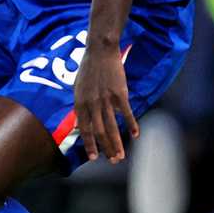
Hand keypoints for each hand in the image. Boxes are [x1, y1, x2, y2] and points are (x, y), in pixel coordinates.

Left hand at [73, 44, 137, 162]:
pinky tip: (135, 135)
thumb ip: (81, 106)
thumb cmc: (88, 69)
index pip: (85, 129)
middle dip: (106, 149)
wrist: (100, 51)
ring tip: (121, 156)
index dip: (89, 144)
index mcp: (80, 102)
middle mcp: (92, 103)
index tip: (93, 158)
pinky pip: (126, 113)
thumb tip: (81, 124)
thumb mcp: (78, 88)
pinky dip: (132, 125)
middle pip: (100, 132)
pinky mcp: (119, 93)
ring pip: (112, 126)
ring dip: (117, 143)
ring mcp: (106, 99)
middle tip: (113, 161)